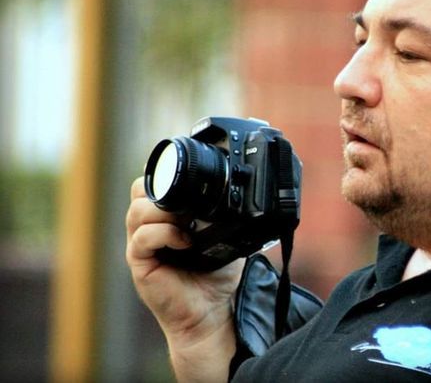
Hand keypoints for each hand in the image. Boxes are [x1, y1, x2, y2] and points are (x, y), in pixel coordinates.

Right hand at [126, 177, 242, 381]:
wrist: (211, 311)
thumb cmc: (216, 274)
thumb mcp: (224, 235)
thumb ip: (222, 213)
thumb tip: (237, 191)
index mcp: (164, 216)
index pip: (152, 183)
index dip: (165, 174)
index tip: (190, 178)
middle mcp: (148, 226)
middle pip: (139, 190)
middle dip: (162, 189)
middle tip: (188, 203)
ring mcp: (140, 244)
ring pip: (137, 211)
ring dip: (165, 212)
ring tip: (188, 224)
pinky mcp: (139, 263)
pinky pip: (142, 238)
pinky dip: (164, 234)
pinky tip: (185, 242)